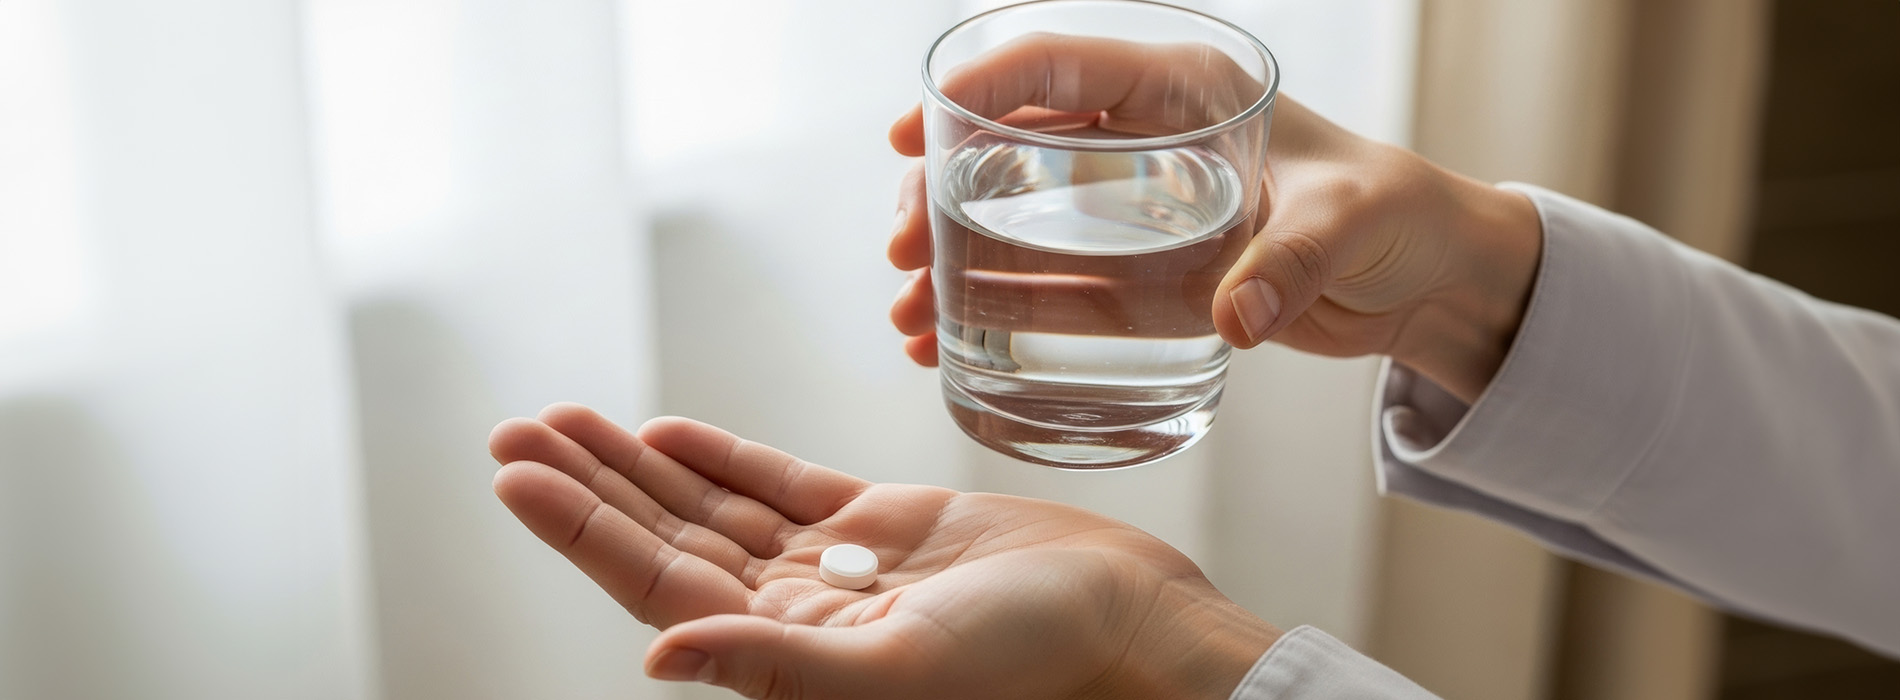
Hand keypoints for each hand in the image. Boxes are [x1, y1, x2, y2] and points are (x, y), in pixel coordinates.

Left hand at [490, 403, 1280, 699]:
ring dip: (639, 465)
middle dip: (588, 486)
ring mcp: (836, 567)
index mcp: (788, 656)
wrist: (1129, 625)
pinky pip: (780, 487)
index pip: (657, 585)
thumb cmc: (1031, 663)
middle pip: (667, 541)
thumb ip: (773, 664)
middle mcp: (797, 614)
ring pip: (711, 509)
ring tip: (566, 420)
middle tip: (514, 430)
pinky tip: (668, 431)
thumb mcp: (896, 669)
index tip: (517, 476)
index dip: (583, 530)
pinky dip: (722, 458)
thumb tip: (655, 654)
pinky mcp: (883, 526)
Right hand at [888, 37, 1542, 402]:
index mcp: (1184, 90)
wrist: (1430, 279)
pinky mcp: (1144, 277)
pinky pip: (1051, 289)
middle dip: (938, 193)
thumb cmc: (1400, 216)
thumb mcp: (1351, 223)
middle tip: (902, 251)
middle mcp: (1145, 142)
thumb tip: (1239, 316)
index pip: (1058, 70)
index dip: (976, 90)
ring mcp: (1136, 212)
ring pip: (1014, 221)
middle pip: (1010, 148)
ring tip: (909, 316)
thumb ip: (1295, 263)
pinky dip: (995, 310)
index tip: (912, 132)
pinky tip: (947, 341)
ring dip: (950, 262)